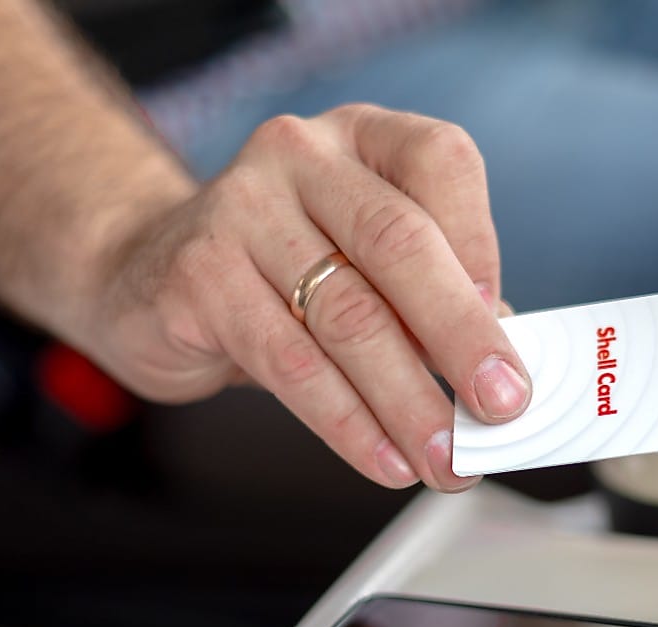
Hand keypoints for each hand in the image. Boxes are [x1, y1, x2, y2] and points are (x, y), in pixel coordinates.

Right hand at [80, 104, 530, 491]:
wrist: (147, 276)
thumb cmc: (283, 271)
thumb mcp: (364, 261)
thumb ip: (433, 295)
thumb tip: (504, 364)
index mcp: (363, 136)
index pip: (443, 163)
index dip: (484, 249)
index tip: (510, 334)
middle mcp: (302, 155)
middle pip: (398, 243)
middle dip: (462, 336)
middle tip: (502, 407)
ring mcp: (240, 207)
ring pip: (347, 315)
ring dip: (408, 402)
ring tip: (446, 458)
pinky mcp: (198, 276)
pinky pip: (291, 365)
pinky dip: (348, 423)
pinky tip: (384, 459)